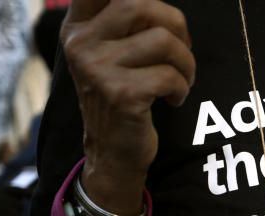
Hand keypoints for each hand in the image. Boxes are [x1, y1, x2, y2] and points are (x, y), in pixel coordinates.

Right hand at [61, 0, 194, 213]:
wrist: (111, 152)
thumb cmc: (121, 96)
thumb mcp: (111, 54)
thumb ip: (125, 22)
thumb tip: (162, 6)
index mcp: (78, 27)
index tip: (155, 15)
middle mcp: (81, 43)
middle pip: (139, 4)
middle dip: (176, 24)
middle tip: (183, 49)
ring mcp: (98, 69)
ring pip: (162, 41)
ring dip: (186, 61)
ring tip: (182, 79)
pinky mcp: (121, 94)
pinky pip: (169, 75)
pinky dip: (182, 87)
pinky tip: (173, 99)